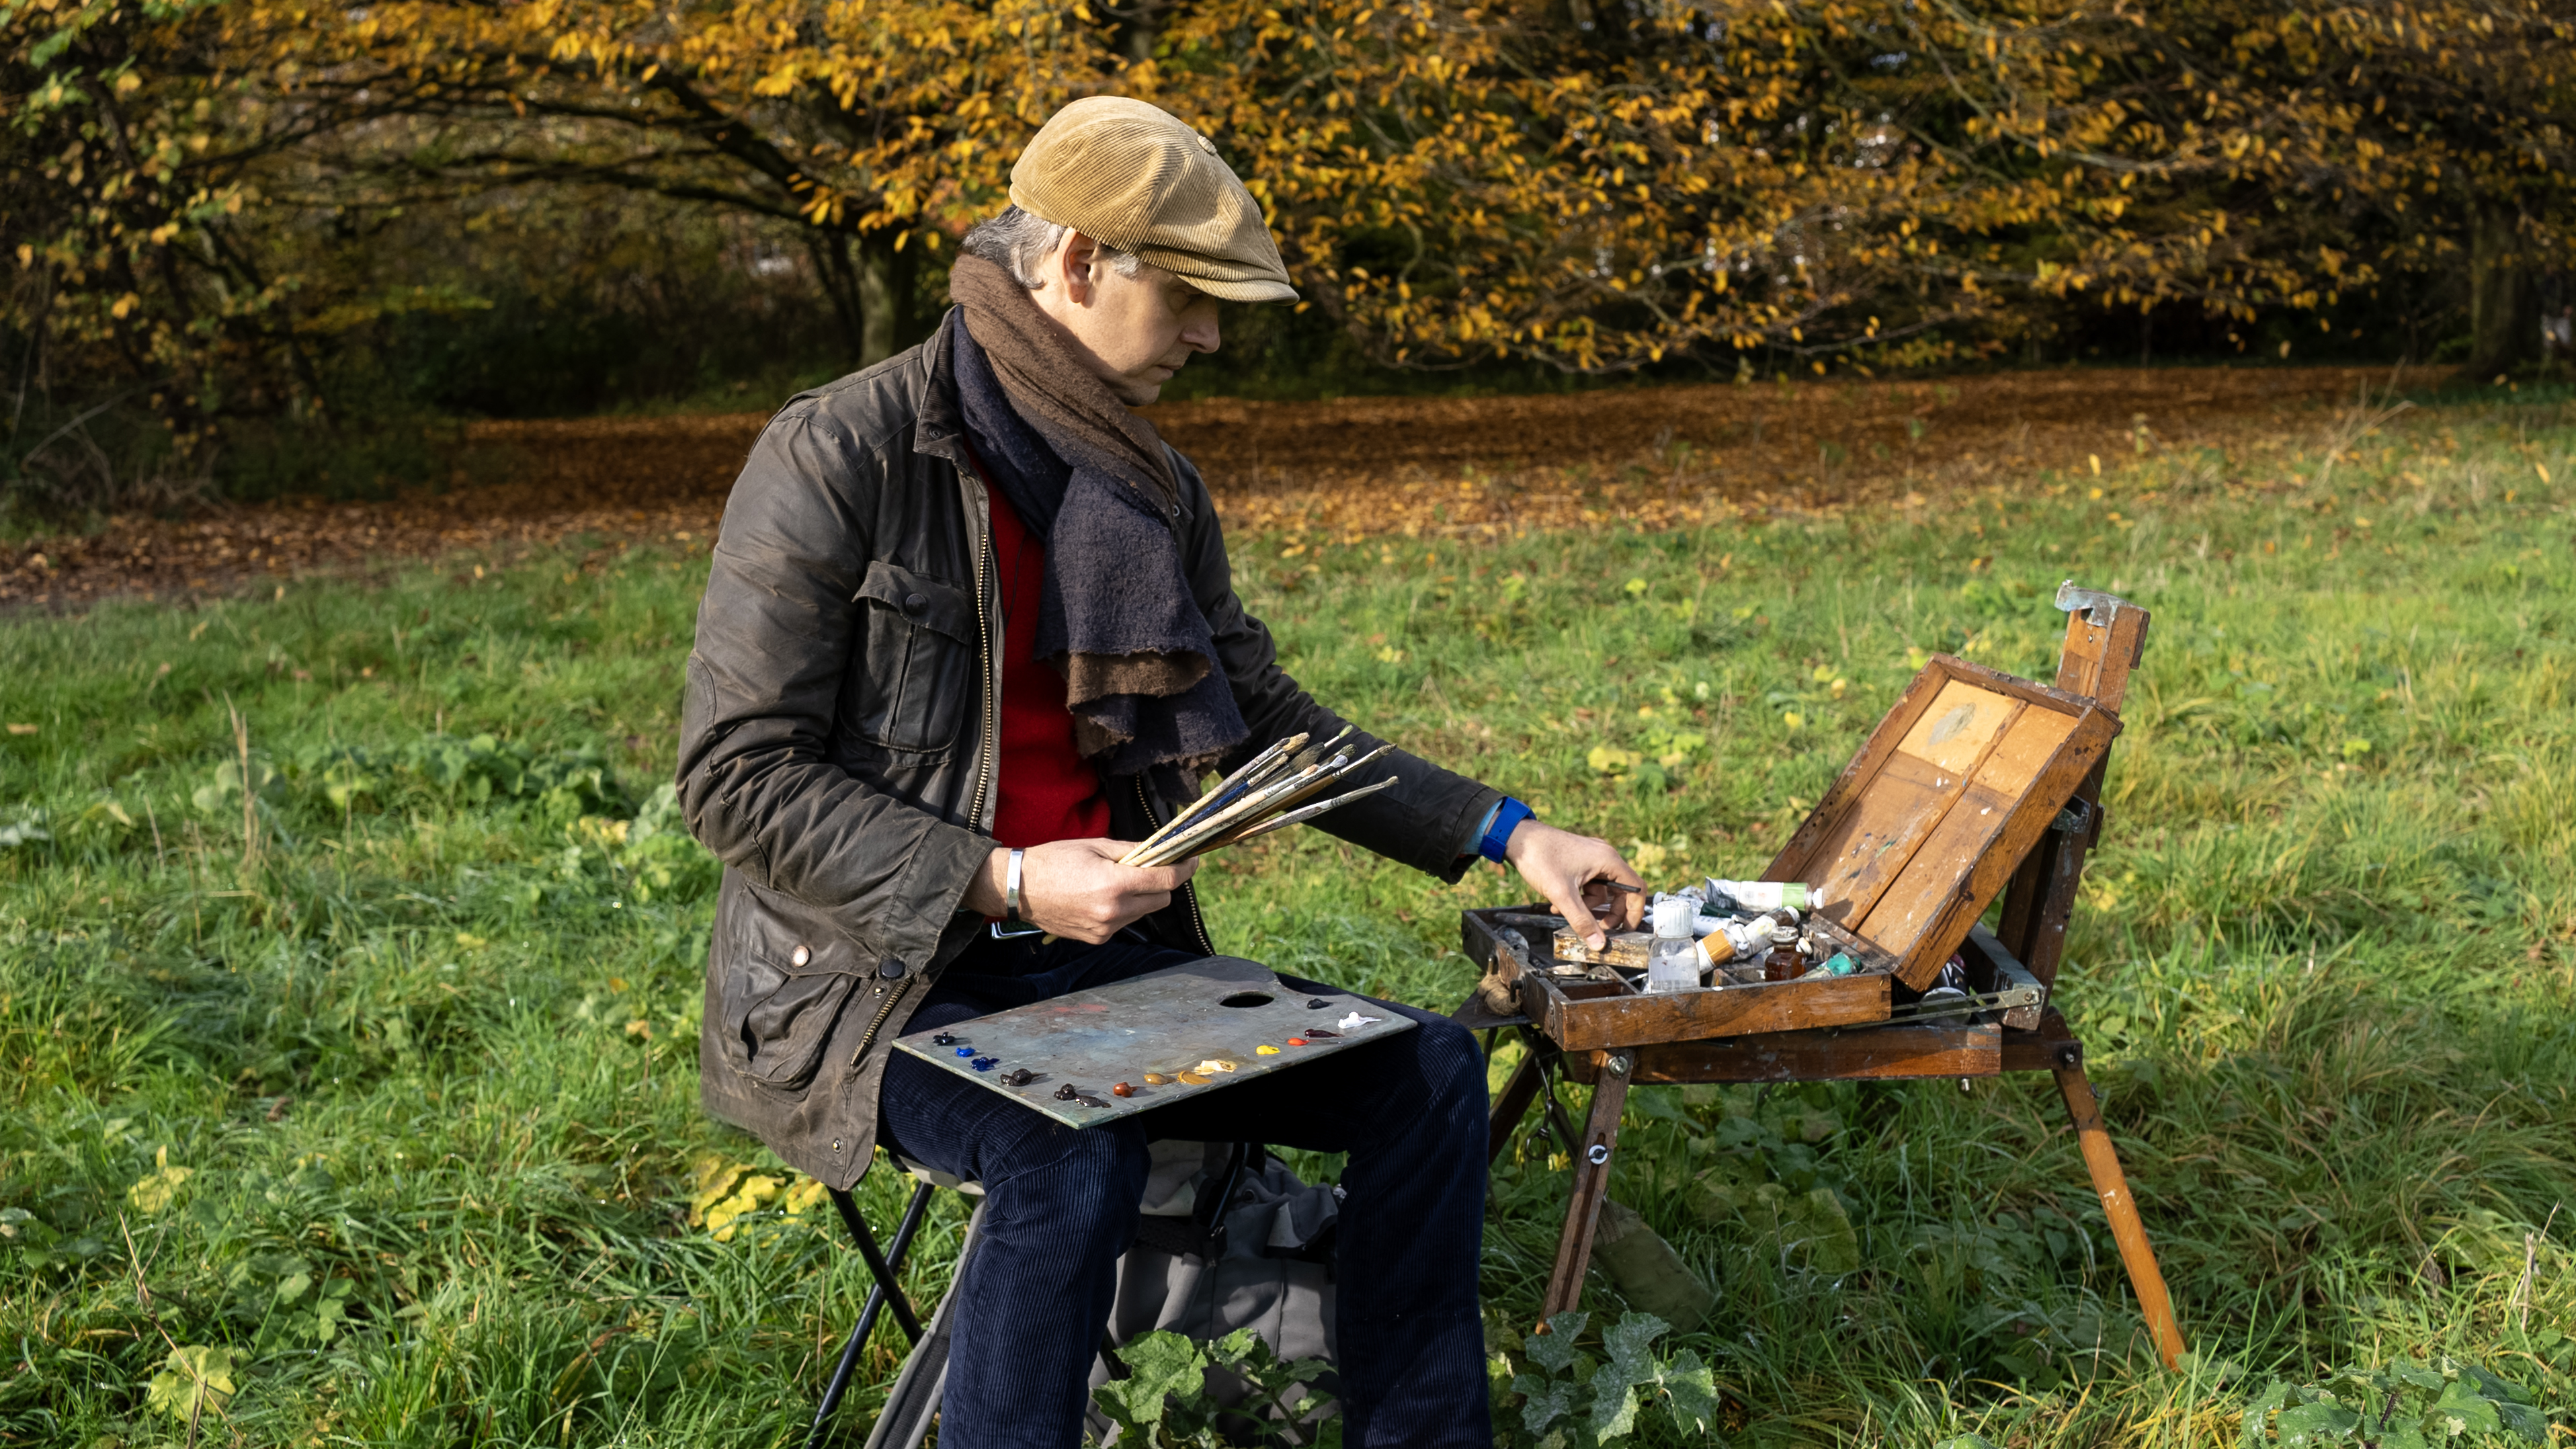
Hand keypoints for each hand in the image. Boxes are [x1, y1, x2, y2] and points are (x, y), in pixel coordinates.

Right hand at [961, 839, 1197, 944]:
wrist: (1018, 889)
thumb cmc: (1054, 860)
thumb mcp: (1095, 846)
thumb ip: (1132, 851)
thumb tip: (1161, 851)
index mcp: (1114, 884)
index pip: (1165, 881)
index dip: (1183, 869)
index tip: (1190, 861)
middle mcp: (1113, 911)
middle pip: (1161, 900)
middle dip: (1161, 884)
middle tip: (1148, 868)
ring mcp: (1105, 929)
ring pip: (1144, 912)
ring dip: (1141, 897)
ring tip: (1117, 882)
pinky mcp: (1097, 939)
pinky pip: (1125, 923)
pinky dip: (1124, 910)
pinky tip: (1102, 898)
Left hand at [1503, 820, 1642, 949]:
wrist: (1517, 838)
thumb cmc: (1540, 857)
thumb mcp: (1562, 895)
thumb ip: (1581, 920)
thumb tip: (1598, 943)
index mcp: (1608, 859)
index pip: (1636, 888)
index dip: (1635, 911)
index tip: (1627, 928)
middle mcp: (1604, 856)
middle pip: (1620, 891)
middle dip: (1609, 912)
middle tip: (1599, 929)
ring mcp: (1591, 857)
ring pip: (1600, 890)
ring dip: (1587, 906)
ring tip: (1565, 913)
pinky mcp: (1579, 861)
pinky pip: (1587, 884)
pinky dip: (1577, 897)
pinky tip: (1558, 905)